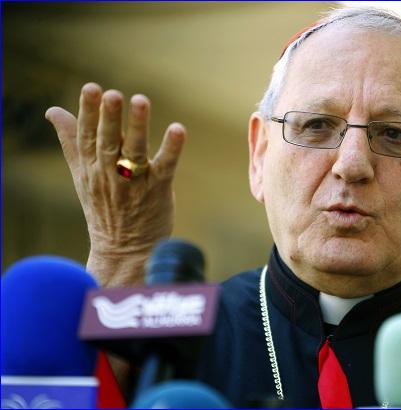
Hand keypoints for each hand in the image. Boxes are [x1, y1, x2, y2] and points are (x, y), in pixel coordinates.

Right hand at [45, 83, 185, 284]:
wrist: (123, 250)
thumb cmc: (104, 207)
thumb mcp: (81, 175)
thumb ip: (71, 141)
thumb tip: (53, 111)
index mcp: (91, 168)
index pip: (87, 136)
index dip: (89, 112)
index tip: (91, 88)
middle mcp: (110, 174)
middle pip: (109, 142)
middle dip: (110, 118)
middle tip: (112, 94)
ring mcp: (135, 182)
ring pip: (135, 151)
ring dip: (138, 126)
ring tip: (140, 100)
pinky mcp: (159, 189)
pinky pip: (165, 166)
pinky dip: (172, 148)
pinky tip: (178, 129)